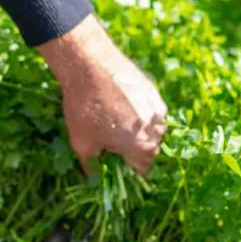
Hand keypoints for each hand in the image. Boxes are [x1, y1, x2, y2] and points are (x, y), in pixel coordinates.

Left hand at [38, 15, 168, 174]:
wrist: (88, 63)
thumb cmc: (84, 107)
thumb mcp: (82, 144)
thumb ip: (92, 167)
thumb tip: (95, 178)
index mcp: (143, 147)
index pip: (142, 170)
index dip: (127, 170)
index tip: (114, 163)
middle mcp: (157, 129)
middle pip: (149, 150)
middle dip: (132, 150)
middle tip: (110, 140)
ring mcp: (158, 108)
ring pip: (150, 130)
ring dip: (137, 131)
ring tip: (113, 120)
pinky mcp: (154, 91)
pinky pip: (150, 111)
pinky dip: (138, 113)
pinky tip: (118, 105)